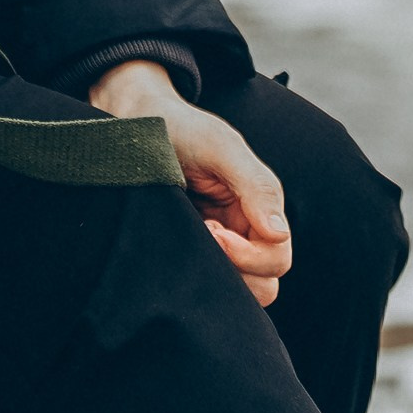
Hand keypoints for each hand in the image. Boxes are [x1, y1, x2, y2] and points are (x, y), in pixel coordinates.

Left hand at [88, 60, 291, 303]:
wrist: (133, 123)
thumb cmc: (181, 128)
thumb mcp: (221, 147)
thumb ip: (257, 186)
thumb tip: (278, 234)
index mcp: (259, 208)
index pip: (277, 258)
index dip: (250, 256)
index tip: (214, 232)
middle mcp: (243, 231)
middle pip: (264, 284)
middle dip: (236, 269)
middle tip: (202, 234)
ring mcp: (216, 245)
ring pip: (234, 290)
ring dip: (215, 276)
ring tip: (189, 237)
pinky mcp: (188, 252)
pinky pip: (201, 282)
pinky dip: (192, 277)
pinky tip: (173, 244)